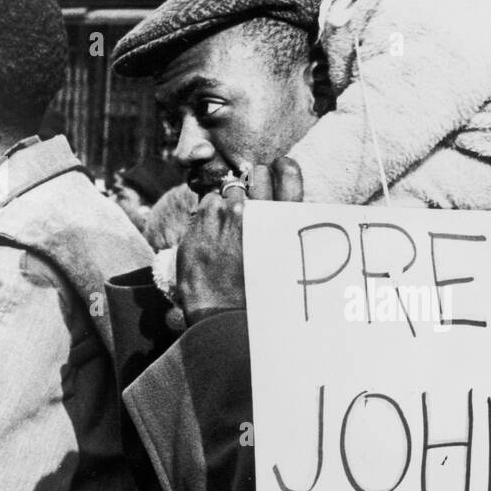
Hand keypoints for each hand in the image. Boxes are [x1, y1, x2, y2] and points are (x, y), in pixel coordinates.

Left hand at [175, 158, 303, 322]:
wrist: (225, 320)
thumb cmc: (261, 299)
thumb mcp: (287, 266)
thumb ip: (288, 235)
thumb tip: (288, 217)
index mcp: (282, 222)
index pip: (288, 172)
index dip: (282, 169)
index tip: (277, 171)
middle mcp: (256, 212)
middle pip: (256, 174)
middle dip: (254, 185)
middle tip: (250, 207)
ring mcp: (226, 215)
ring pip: (228, 190)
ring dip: (229, 204)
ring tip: (228, 231)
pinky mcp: (201, 222)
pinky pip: (206, 204)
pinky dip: (208, 216)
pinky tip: (212, 238)